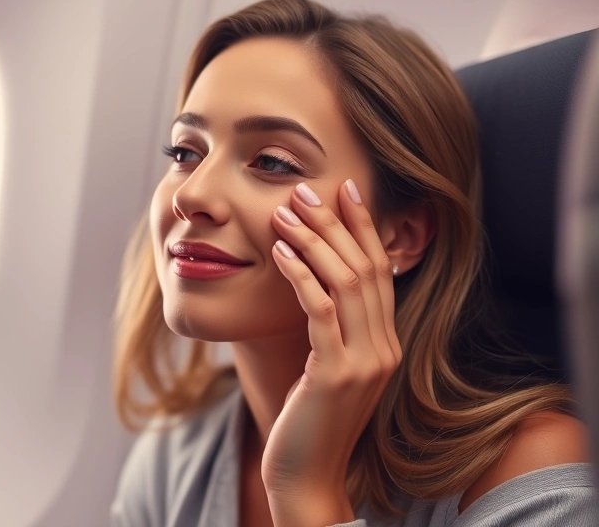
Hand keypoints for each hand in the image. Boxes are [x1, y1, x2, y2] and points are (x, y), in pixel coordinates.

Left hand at [262, 180, 402, 524]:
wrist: (305, 475)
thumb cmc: (307, 420)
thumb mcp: (326, 366)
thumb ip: (329, 329)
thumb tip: (308, 281)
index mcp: (385, 343)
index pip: (380, 271)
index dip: (364, 227)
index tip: (344, 190)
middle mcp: (384, 348)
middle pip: (366, 268)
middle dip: (336, 223)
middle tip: (306, 189)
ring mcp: (365, 362)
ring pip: (345, 282)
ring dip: (314, 241)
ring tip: (285, 212)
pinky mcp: (336, 374)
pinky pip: (319, 311)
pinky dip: (300, 276)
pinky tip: (280, 253)